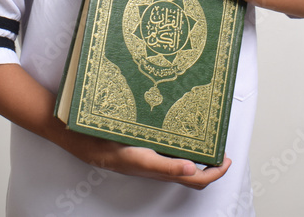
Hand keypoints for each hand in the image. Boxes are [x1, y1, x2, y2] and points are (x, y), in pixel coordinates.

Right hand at [63, 129, 231, 189]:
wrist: (75, 135)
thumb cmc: (104, 147)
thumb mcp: (135, 157)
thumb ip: (162, 166)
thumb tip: (192, 168)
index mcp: (157, 169)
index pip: (194, 178)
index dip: (214, 173)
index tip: (228, 159)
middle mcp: (154, 164)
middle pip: (190, 172)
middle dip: (209, 163)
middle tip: (221, 147)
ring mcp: (147, 156)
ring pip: (178, 160)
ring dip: (195, 153)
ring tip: (206, 136)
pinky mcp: (139, 147)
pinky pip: (164, 150)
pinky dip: (177, 143)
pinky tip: (178, 126)